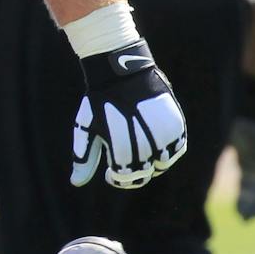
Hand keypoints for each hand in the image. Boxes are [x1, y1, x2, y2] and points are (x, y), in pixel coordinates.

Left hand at [71, 40, 186, 188]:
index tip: (110, 172)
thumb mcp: (85, 128)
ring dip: (151, 163)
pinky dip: (168, 151)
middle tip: (123, 163)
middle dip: (132, 172)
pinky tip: (153, 145)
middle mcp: (147, 143)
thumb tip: (76, 183)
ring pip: (164, 163)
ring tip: (138, 151)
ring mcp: (165, 134)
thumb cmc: (98, 101)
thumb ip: (83, 157)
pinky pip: (178, 148)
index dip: (117, 179)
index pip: (126, 178)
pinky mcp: (177, 124)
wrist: (121, 70)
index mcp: (122, 146)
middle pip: (145, 172)